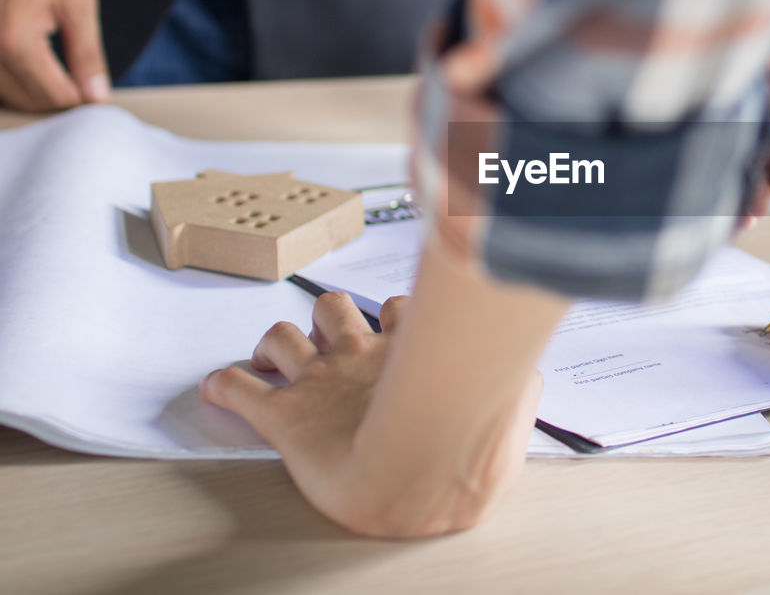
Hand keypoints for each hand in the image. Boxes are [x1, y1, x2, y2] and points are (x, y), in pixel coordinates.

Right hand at [0, 0, 107, 110]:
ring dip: (36, 96)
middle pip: (28, 100)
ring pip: (7, 95)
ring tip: (64, 80)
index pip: (53, 95)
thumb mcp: (79, 6)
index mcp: (16, 40)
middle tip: (84, 88)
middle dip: (59, 100)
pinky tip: (39, 72)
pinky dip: (18, 84)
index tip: (96, 94)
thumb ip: (86, 55)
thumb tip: (96, 96)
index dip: (80, 100)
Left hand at [200, 291, 542, 536]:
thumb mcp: (507, 415)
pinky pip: (236, 388)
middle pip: (333, 308)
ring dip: (275, 345)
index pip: (397, 310)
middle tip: (330, 341)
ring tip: (275, 357)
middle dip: (328, 319)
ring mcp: (316, 382)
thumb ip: (517, 393)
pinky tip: (220, 388)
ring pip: (281, 335)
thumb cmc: (455, 455)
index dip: (393, 317)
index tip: (393, 323)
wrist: (410, 481)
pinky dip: (224, 386)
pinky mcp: (282, 415)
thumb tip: (530, 380)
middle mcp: (358, 357)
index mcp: (407, 354)